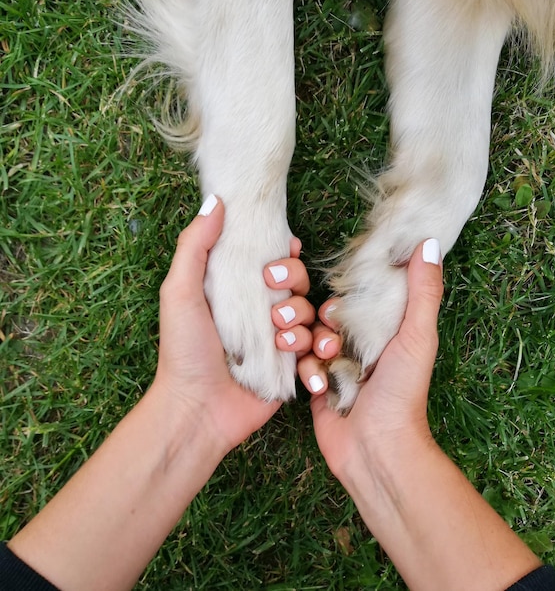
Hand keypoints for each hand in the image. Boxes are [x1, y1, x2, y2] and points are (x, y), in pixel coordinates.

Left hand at [152, 196, 313, 455]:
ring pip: (312, 313)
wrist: (198, 409)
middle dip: (294, 283)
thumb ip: (194, 245)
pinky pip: (318, 349)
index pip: (273, 259)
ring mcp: (279, 339)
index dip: (285, 252)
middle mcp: (261, 311)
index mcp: (237, 290)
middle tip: (274, 297)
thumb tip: (217, 201)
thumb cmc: (185, 350)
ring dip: (302, 319)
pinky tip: (295, 356)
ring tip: (280, 336)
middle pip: (299, 282)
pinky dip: (315, 351)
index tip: (285, 249)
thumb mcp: (181, 292)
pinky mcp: (292, 366)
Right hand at [297, 239, 443, 479]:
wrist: (378, 448)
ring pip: (304, 335)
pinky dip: (306, 370)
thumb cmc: (403, 391)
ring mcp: (333, 362)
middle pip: (319, 312)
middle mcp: (355, 341)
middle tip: (315, 328)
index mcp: (379, 326)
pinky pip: (299, 363)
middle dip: (311, 316)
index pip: (349, 293)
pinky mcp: (316, 384)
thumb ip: (422, 291)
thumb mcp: (417, 336)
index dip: (335, 289)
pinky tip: (319, 384)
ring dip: (305, 341)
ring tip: (320, 356)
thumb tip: (428, 242)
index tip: (320, 288)